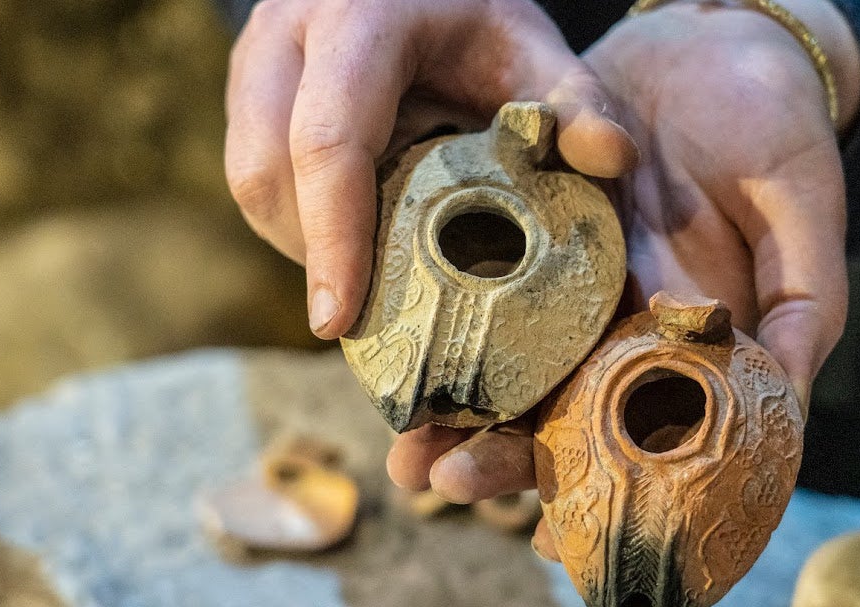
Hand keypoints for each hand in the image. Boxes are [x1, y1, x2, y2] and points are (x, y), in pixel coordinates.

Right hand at [225, 0, 637, 338]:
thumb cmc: (478, 17)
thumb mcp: (534, 47)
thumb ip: (578, 99)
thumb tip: (612, 160)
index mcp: (360, 21)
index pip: (329, 141)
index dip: (333, 238)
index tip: (338, 322)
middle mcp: (289, 32)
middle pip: (264, 170)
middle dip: (312, 252)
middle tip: (365, 312)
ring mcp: (256, 57)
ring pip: (249, 179)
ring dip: (301, 241)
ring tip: (364, 274)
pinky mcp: (247, 85)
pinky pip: (251, 172)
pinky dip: (297, 220)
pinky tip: (351, 235)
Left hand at [386, 0, 859, 559]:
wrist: (719, 48)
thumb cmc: (777, 132)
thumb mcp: (807, 211)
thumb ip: (807, 302)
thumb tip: (790, 391)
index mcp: (680, 342)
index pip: (640, 431)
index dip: (596, 486)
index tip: (544, 532)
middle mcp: (616, 325)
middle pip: (557, 409)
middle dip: (499, 454)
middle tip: (441, 482)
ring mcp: (565, 280)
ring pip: (507, 360)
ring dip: (456, 406)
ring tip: (406, 448)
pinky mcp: (523, 229)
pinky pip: (478, 277)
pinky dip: (440, 318)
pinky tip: (397, 351)